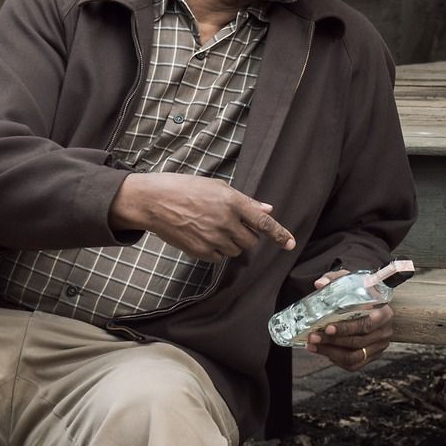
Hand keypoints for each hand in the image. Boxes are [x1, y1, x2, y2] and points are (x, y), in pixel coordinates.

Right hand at [109, 172, 295, 260]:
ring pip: (236, 251)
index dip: (280, 234)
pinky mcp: (201, 251)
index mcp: (232, 202)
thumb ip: (245, 201)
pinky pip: (220, 258)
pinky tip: (203, 235)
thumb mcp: (217, 187)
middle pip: (251, 241)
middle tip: (231, 224)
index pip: (264, 222)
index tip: (290, 244)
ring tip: (213, 227)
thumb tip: (267, 209)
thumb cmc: (185, 188)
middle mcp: (226, 222)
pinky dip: (217, 250)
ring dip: (231, 243)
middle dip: (247, 235)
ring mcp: (214, 238)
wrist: (154, 201)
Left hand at [305, 270, 392, 370]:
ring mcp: (380, 346)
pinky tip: (323, 351)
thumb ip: (335, 280)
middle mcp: (385, 332)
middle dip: (332, 341)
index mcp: (384, 313)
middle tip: (313, 337)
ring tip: (313, 345)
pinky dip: (336, 360)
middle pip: (357, 342)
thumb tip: (319, 283)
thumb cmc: (362, 292)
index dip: (346, 328)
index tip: (327, 327)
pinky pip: (354, 365)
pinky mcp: (373, 356)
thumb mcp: (351, 281)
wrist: (374, 304)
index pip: (366, 324)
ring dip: (330, 352)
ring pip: (354, 357)